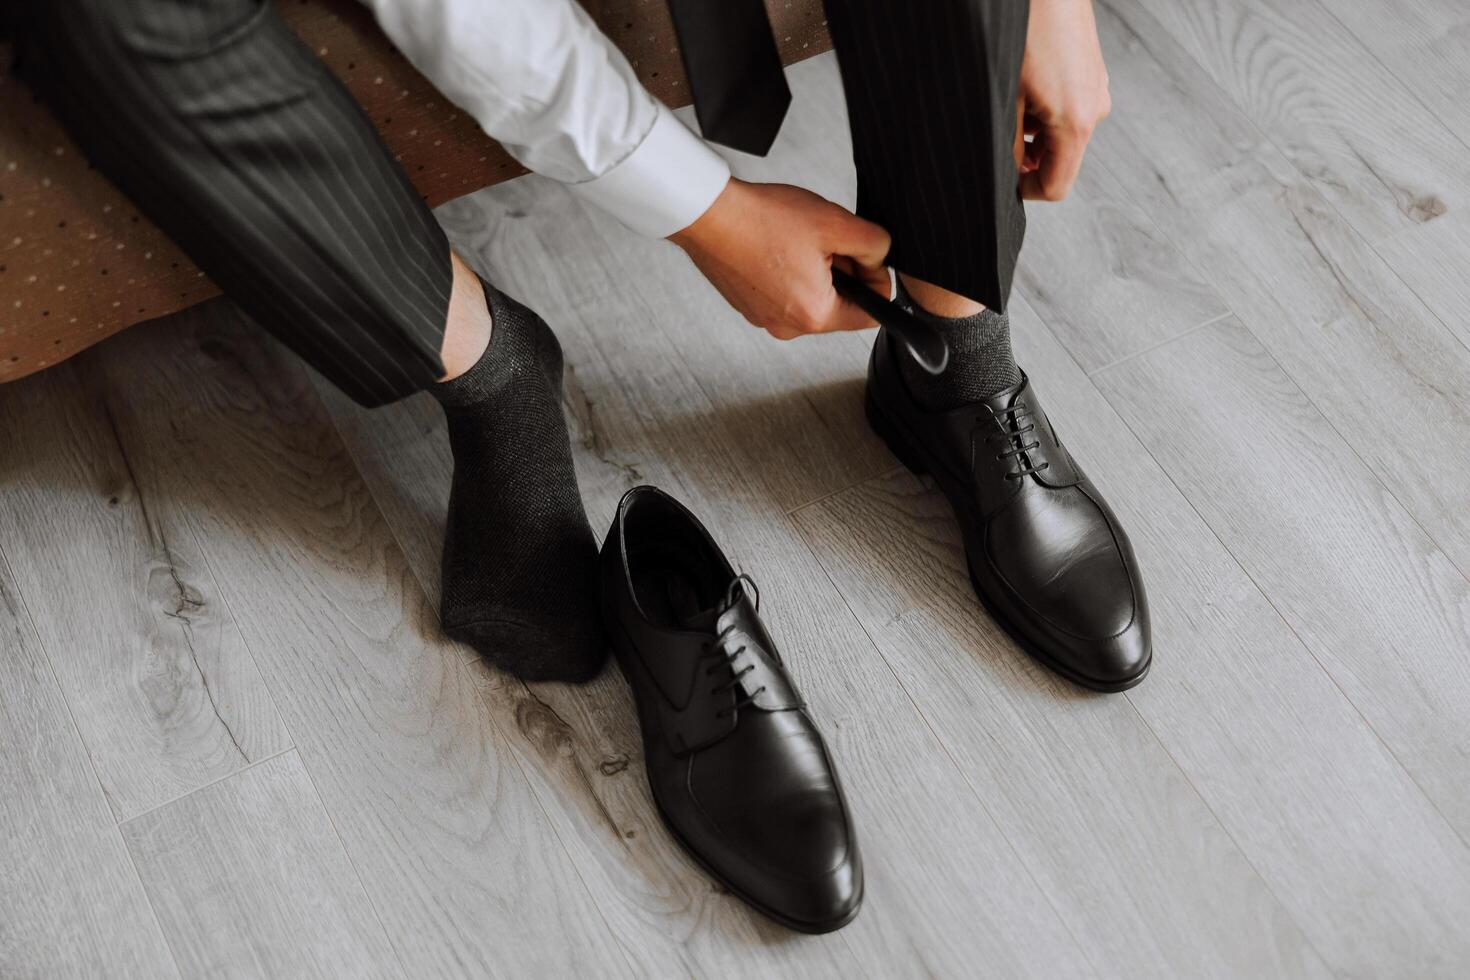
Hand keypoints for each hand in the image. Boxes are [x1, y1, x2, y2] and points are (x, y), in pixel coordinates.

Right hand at [669, 178, 890, 339]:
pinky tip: (777, 246)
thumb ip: (875, 244)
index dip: (876, 282)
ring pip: (811, 298)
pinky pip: (784, 294)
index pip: (870, 317)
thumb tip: (881, 256)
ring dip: (815, 270)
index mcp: (814, 315)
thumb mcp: (836, 222)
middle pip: (839, 306)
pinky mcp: (749, 307)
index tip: (864, 256)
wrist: (709, 215)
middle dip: (843, 273)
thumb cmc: (761, 220)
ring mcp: (765, 319)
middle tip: (825, 240)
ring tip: (797, 240)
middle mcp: (788, 327)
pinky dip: (788, 272)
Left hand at [1017, 0, 1110, 200]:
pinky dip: (1045, 108)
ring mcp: (1097, 89)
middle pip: (1061, 160)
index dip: (1025, 191)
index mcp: (1076, 123)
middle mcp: (1095, 109)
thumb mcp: (1007, 97)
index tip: (1004, 181)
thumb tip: (1008, 172)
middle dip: (1028, 157)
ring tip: (1010, 101)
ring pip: (1063, 132)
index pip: (1056, 187)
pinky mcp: (1093, 72)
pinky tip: (1026, 83)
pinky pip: (1070, 106)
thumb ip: (1009, 144)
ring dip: (1034, 130)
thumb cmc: (1026, 32)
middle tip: (1000, 135)